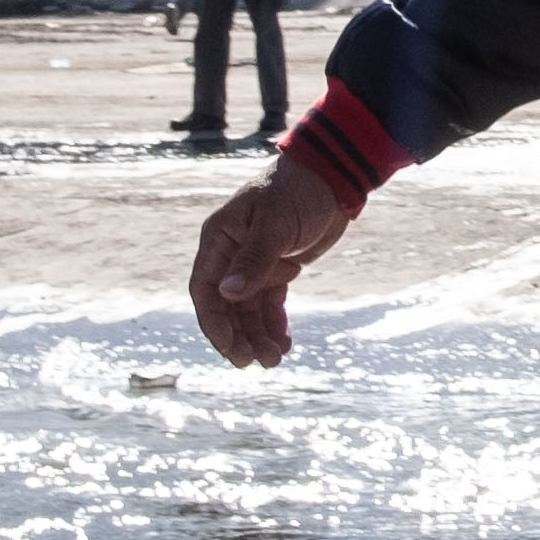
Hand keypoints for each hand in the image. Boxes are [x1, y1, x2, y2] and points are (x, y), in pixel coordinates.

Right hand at [189, 153, 352, 366]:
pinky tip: (285, 344)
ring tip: (275, 360)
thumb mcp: (275, 225)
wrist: (333, 177)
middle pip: (226, 306)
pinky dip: (275, 324)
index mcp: (219, 240)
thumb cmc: (298, 191)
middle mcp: (230, 254)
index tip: (231, 348)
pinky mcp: (278, 269)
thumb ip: (253, 260)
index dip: (215, 322)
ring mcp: (254, 264)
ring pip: (248, 310)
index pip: (205, 290)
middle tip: (255, 362)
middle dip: (238, 336)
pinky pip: (270, 304)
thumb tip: (227, 295)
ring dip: (258, 335)